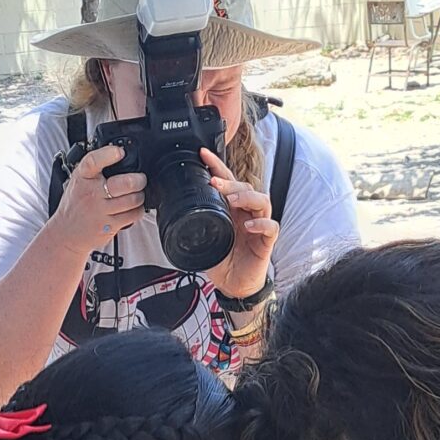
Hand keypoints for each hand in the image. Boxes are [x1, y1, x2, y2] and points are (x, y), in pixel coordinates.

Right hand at [52, 141, 147, 259]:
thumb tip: (119, 154)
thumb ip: (95, 167)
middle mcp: (91, 193)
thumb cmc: (75, 203)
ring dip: (140, 195)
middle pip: (124, 183)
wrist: (66, 232)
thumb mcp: (79, 179)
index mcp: (83, 177)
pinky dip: (138, 210)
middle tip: (140, 179)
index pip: (93, 161)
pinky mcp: (109, 226)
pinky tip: (133, 207)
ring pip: (132, 200)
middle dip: (139, 180)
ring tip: (137, 193)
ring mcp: (100, 211)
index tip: (119, 152)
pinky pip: (133, 215)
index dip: (108, 155)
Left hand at [200, 150, 277, 296]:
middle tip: (215, 182)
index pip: (227, 181)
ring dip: (247, 197)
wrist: (233, 285)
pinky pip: (271, 227)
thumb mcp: (203, 239)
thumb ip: (193, 224)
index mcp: (231, 208)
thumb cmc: (222, 260)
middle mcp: (246, 212)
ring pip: (261, 200)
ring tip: (233, 200)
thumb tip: (168, 213)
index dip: (217, 166)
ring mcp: (258, 225)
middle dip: (229, 182)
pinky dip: (261, 224)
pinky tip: (249, 225)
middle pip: (245, 187)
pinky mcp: (266, 241)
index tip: (203, 154)